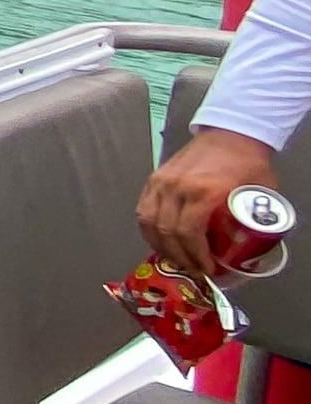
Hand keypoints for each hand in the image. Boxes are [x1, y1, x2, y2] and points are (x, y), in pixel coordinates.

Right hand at [140, 126, 281, 277]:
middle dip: (179, 257)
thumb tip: (244, 250)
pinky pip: (142, 209)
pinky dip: (148, 229)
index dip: (195, 256)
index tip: (207, 269)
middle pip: (166, 231)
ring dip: (160, 245)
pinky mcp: (154, 178)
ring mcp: (161, 181)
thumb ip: (250, 221)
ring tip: (175, 258)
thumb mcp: (260, 194)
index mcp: (203, 191)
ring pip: (148, 222)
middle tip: (192, 270)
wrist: (232, 133)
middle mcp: (177, 186)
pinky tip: (159, 240)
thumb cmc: (248, 164)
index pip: (189, 232)